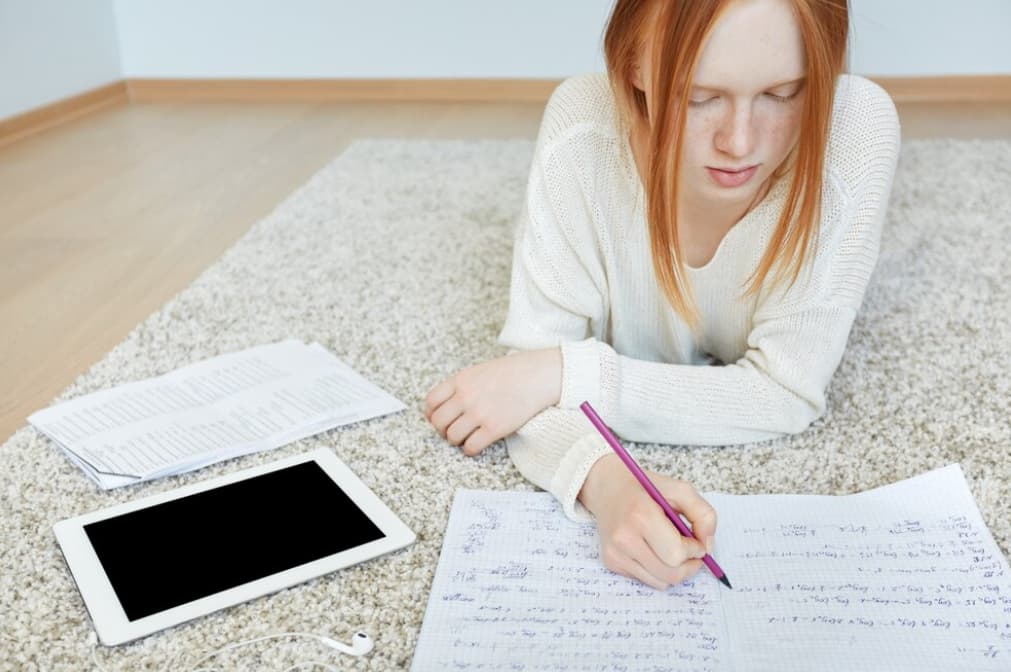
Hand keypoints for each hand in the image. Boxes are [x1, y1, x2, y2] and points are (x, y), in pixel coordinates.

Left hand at [425, 348, 561, 455]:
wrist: (540, 375)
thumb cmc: (514, 372)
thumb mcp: (481, 371)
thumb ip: (462, 386)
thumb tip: (447, 406)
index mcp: (461, 380)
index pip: (431, 401)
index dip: (432, 414)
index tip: (440, 419)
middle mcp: (466, 396)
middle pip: (438, 421)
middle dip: (443, 430)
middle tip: (453, 431)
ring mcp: (479, 412)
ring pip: (452, 436)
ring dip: (457, 440)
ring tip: (467, 437)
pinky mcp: (494, 428)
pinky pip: (470, 447)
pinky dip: (470, 450)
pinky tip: (477, 444)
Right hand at [579, 454, 716, 589]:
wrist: (607, 487)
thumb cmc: (645, 488)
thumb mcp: (680, 490)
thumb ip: (703, 515)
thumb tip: (708, 548)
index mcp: (642, 516)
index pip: (677, 553)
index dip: (695, 550)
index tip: (695, 540)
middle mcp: (625, 538)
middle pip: (670, 574)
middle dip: (689, 566)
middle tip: (693, 553)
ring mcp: (615, 552)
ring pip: (660, 582)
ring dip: (675, 571)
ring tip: (674, 551)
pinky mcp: (611, 562)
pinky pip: (646, 580)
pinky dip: (658, 571)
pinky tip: (654, 551)